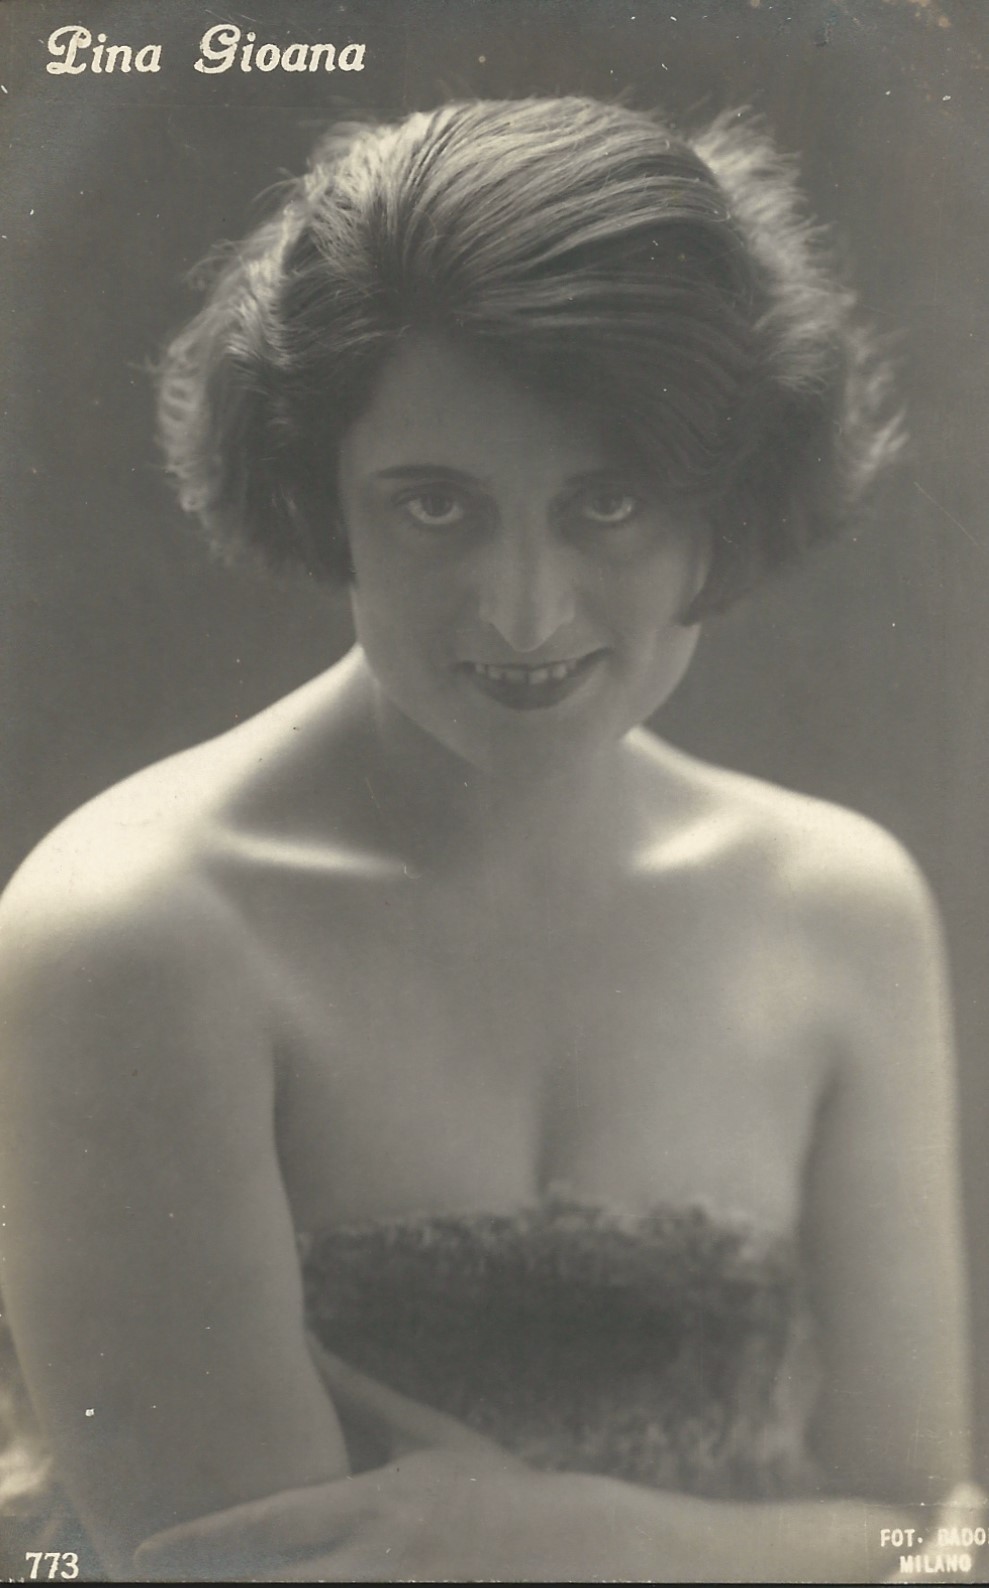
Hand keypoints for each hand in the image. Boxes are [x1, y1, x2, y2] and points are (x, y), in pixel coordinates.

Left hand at [133, 1344, 542, 1580]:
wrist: (578, 1547)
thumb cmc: (497, 1487)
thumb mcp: (429, 1435)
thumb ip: (362, 1397)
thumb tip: (310, 1342)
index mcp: (371, 1505)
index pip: (267, 1524)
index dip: (200, 1539)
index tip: (142, 1551)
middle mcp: (376, 1559)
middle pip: (274, 1586)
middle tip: (151, 1582)